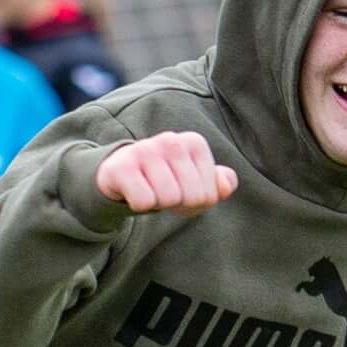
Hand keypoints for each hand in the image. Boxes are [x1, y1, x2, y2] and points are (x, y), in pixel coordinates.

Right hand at [94, 131, 237, 213]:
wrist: (121, 172)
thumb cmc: (166, 179)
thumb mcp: (196, 182)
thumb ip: (219, 184)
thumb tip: (226, 186)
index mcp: (194, 143)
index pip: (209, 195)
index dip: (195, 203)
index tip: (181, 191)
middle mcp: (171, 140)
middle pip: (191, 197)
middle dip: (178, 204)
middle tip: (164, 193)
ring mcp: (145, 150)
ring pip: (167, 199)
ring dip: (158, 203)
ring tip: (149, 190)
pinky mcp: (122, 166)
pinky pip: (143, 202)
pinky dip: (139, 205)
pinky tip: (133, 191)